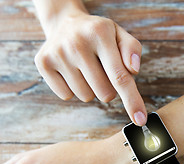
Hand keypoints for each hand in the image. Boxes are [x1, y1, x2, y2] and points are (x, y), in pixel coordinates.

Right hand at [34, 10, 146, 125]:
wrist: (65, 23)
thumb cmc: (98, 34)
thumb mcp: (119, 34)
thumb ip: (132, 49)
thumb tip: (133, 70)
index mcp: (100, 33)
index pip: (120, 76)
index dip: (132, 101)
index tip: (140, 120)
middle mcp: (77, 43)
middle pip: (105, 93)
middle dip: (109, 88)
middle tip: (102, 70)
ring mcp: (58, 53)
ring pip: (86, 96)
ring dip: (91, 88)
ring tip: (86, 68)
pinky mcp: (43, 63)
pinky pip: (66, 95)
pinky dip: (73, 89)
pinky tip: (72, 71)